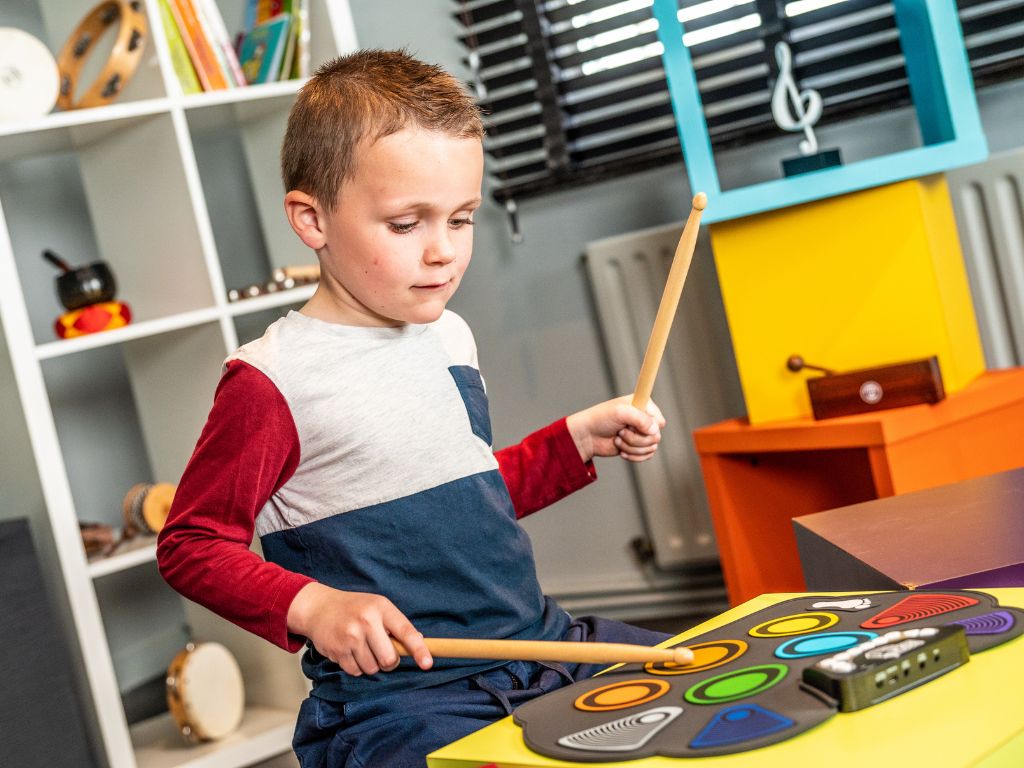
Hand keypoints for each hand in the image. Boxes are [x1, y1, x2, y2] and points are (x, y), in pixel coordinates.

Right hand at [286, 583, 432, 675]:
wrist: (319, 608)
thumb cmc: (354, 608)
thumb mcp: (378, 606)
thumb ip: (397, 624)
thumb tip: (420, 642)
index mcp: (381, 608)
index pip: (406, 632)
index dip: (419, 650)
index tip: (427, 664)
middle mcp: (366, 622)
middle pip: (389, 659)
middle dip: (389, 662)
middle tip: (382, 652)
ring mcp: (351, 637)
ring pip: (373, 669)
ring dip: (371, 664)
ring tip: (362, 647)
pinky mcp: (337, 651)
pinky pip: (356, 672)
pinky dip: (356, 667)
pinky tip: (350, 652)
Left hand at [566, 396, 665, 463]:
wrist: (588, 436)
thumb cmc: (601, 419)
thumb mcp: (620, 412)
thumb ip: (640, 418)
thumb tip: (655, 431)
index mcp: (644, 406)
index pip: (659, 421)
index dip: (648, 427)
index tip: (631, 425)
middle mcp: (644, 419)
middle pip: (656, 437)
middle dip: (636, 439)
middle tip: (620, 432)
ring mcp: (641, 434)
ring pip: (651, 448)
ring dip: (631, 447)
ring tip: (618, 440)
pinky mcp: (637, 446)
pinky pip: (646, 456)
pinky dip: (633, 456)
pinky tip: (621, 450)